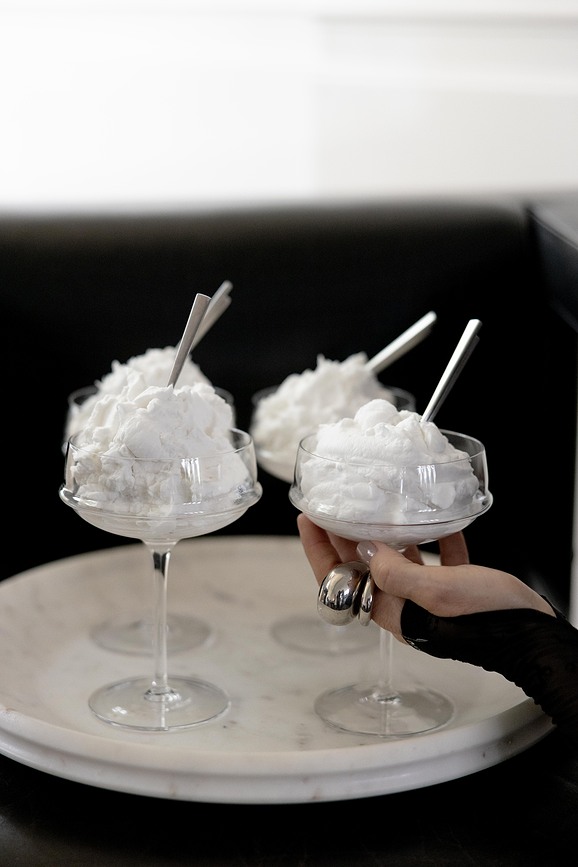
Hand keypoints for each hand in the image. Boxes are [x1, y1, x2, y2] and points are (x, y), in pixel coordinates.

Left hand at [297, 514, 554, 643]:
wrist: (532, 634)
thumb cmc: (485, 618)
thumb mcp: (435, 592)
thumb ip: (395, 572)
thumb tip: (364, 547)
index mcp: (394, 612)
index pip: (342, 580)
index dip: (319, 550)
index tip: (308, 519)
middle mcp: (407, 606)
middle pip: (363, 568)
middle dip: (345, 536)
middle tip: (335, 504)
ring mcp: (431, 598)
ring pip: (397, 562)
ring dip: (385, 534)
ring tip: (376, 505)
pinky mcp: (457, 588)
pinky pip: (437, 560)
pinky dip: (433, 539)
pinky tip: (437, 520)